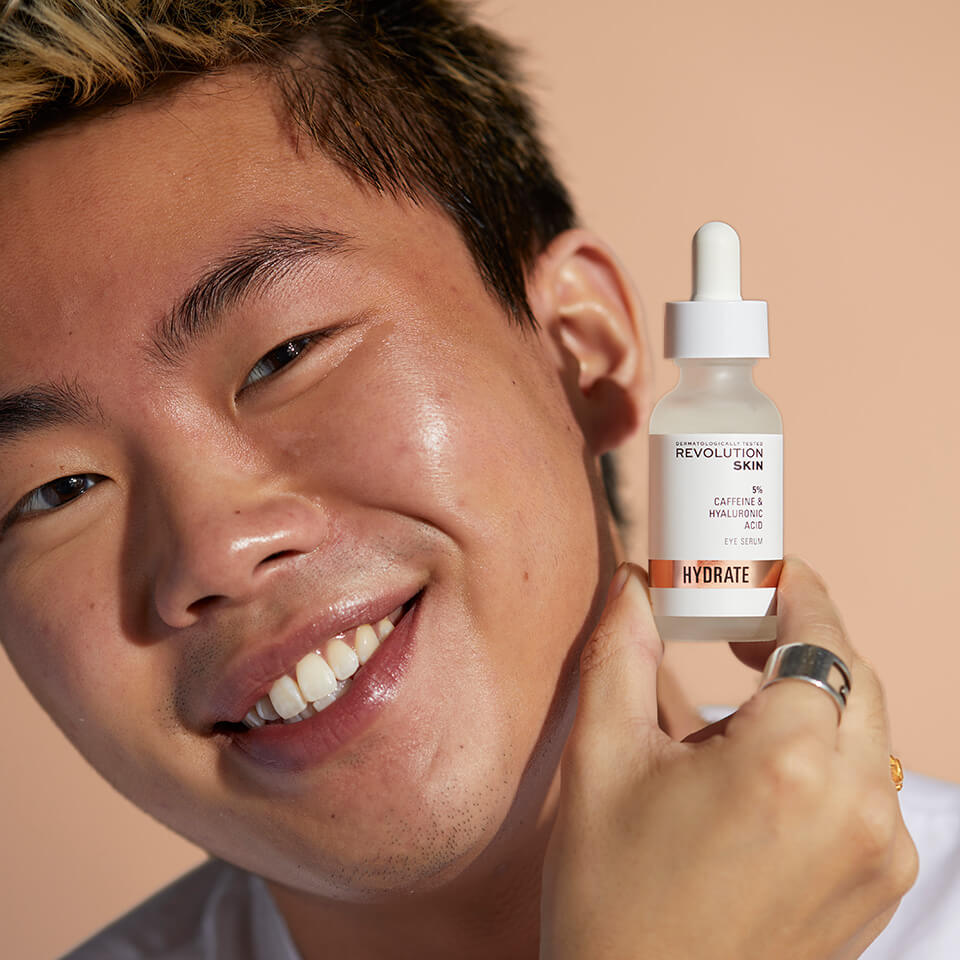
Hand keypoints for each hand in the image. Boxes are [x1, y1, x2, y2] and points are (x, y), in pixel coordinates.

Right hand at [540, 557, 917, 959]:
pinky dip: (830, 750)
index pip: (818, 636)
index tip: (763, 570)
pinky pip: (871, 786)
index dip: (795, 589)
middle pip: (853, 676)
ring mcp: (879, 854)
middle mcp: (856, 807)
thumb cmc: (613, 895)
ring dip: (817, 692)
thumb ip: (620, 652)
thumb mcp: (601, 761)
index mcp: (788, 764)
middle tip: (739, 624)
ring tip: (744, 693)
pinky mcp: (879, 887)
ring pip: (868, 731)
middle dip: (804, 634)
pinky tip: (767, 763)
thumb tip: (634, 584)